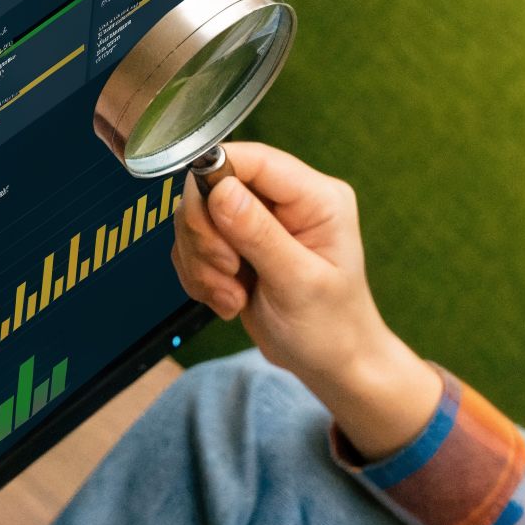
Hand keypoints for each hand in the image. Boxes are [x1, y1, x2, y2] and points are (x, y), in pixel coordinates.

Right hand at [170, 143, 440, 459]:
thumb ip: (259, 235)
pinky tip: (228, 299)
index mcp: (315, 197)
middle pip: (213, 187)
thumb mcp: (298, 282)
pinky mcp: (236, 247)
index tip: (204, 219)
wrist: (330, 363)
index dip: (216, 178)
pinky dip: (199, 277)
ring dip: (203, 263)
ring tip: (232, 294)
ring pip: (196, 220)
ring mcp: (258, 224)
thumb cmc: (331, 327)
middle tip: (227, 271)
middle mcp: (285, 202)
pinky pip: (194, 247)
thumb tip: (220, 190)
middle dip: (207, 236)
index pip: (254, 160)